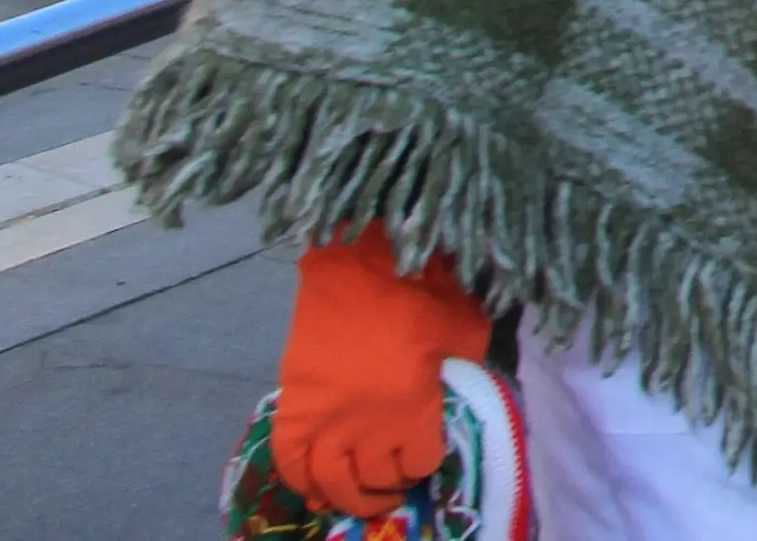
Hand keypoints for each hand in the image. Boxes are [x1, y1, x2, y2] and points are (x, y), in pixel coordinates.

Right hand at [271, 229, 488, 517]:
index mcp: (413, 411)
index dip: (425, 464)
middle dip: (387, 489)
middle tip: (393, 484)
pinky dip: (299, 481)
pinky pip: (288, 461)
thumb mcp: (466, 328)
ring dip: (345, 498)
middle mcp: (366, 427)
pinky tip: (314, 487)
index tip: (427, 456)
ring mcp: (324, 420)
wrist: (361, 259)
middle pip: (373, 481)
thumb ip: (467, 368)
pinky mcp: (293, 404)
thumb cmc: (422, 287)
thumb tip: (464, 389)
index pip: (419, 463)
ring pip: (330, 484)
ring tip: (355, 496)